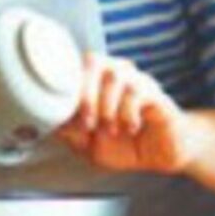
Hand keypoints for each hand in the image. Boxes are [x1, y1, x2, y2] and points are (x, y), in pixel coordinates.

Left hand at [56, 52, 196, 174]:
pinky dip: (128, 113)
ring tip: (110, 129)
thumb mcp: (90, 146)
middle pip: (93, 61)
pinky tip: (130, 127)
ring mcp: (136, 81)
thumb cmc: (127, 145)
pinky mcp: (154, 92)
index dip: (65, 86)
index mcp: (96, 83)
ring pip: (115, 75)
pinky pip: (137, 91)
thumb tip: (52, 121)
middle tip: (87, 122)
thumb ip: (71, 133)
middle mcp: (116, 75)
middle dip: (85, 94)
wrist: (162, 154)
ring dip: (107, 107)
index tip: (62, 113)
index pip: (74, 67)